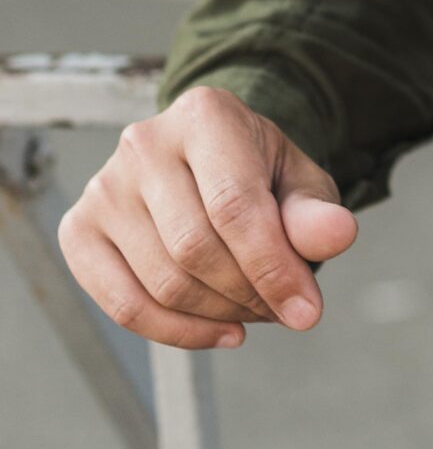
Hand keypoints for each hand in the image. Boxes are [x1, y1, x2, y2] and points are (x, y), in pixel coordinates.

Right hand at [58, 82, 358, 350]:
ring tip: (255, 310)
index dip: (272, 268)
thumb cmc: (260, 174)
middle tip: (282, 307)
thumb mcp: (300, 184)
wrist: (209, 162)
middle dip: (248, 294)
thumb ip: (315, 212)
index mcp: (205, 115)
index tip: (308, 312)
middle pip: (194, 249)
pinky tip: (219, 331)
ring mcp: (104, 187)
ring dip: (219, 315)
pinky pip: (121, 305)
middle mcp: (144, 143)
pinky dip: (175, 333)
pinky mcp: (79, 229)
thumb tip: (337, 234)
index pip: (234, 206)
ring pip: (162, 282)